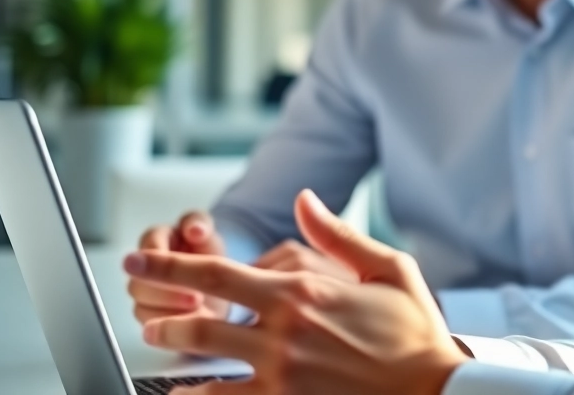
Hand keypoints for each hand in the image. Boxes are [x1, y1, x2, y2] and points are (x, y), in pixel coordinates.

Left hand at [123, 190, 468, 394]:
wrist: (435, 389)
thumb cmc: (417, 331)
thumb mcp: (388, 268)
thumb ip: (337, 234)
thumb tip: (305, 199)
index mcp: (301, 291)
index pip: (216, 273)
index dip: (168, 266)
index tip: (137, 263)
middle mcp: (283, 332)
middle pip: (198, 320)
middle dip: (164, 315)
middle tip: (149, 317)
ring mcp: (281, 374)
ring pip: (206, 364)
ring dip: (179, 355)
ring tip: (165, 351)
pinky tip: (191, 393)